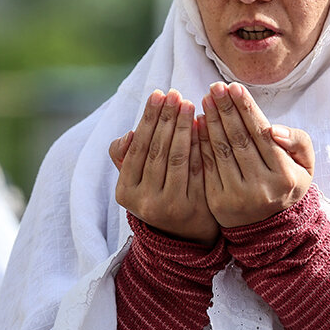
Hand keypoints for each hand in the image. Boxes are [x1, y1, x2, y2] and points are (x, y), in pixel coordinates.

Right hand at [110, 89, 217, 244]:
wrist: (183, 236)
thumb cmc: (156, 194)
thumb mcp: (134, 180)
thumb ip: (125, 156)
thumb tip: (129, 133)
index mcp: (125, 192)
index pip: (138, 147)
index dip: (148, 119)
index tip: (158, 94)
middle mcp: (145, 202)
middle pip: (157, 150)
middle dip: (167, 118)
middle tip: (175, 93)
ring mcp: (170, 207)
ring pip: (177, 158)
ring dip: (184, 127)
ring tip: (189, 104)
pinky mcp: (195, 208)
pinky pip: (198, 169)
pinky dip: (200, 145)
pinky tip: (204, 125)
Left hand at [198, 82, 313, 227]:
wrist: (269, 227)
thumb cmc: (288, 185)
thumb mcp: (305, 165)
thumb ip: (298, 142)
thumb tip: (274, 129)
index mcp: (285, 177)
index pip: (262, 134)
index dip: (246, 108)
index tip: (234, 86)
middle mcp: (261, 188)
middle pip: (239, 140)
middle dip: (226, 109)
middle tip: (215, 87)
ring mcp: (237, 196)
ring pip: (221, 151)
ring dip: (212, 121)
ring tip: (206, 100)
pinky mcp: (217, 202)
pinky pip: (206, 165)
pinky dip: (201, 142)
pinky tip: (198, 123)